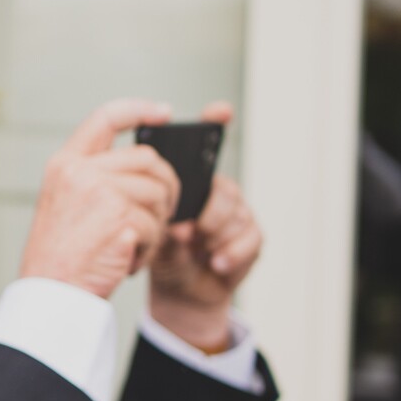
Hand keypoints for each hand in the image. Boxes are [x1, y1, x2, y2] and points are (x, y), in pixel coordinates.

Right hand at [19, 98, 180, 299]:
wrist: (50, 294)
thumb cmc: (61, 257)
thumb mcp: (65, 204)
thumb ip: (95, 179)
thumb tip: (148, 167)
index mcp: (65, 164)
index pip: (105, 118)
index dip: (138, 109)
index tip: (164, 112)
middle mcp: (80, 170)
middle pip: (147, 158)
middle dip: (165, 185)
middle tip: (161, 213)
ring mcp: (100, 191)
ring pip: (158, 194)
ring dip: (156, 224)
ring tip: (134, 245)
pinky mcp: (120, 217)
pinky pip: (156, 227)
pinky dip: (149, 249)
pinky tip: (128, 261)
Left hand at [148, 102, 262, 349]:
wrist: (179, 290)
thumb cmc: (161, 254)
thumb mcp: (149, 233)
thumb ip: (157, 219)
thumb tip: (181, 225)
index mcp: (190, 184)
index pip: (204, 146)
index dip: (215, 122)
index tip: (219, 110)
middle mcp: (216, 192)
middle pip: (223, 187)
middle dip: (209, 212)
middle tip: (188, 232)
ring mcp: (237, 215)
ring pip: (238, 214)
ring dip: (215, 236)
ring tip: (198, 250)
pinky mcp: (251, 240)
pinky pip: (251, 238)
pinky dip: (231, 253)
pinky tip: (215, 263)